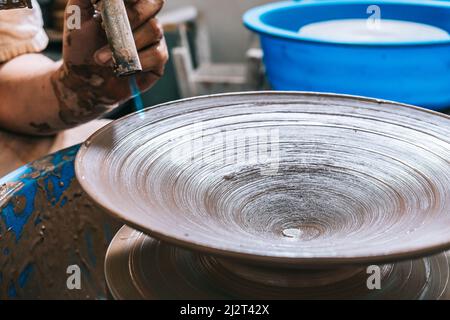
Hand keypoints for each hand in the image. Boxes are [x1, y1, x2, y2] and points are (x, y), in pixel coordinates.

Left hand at [52, 0, 167, 124]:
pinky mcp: (158, 60)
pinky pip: (157, 54)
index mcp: (127, 5)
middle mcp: (144, 19)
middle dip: (131, 17)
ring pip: (154, 29)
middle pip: (154, 3)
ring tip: (102, 58)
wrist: (84, 80)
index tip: (112, 7)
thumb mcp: (76, 15)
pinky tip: (121, 68)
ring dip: (127, 45)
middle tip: (106, 30)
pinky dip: (138, 60)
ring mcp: (154, 38)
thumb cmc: (81, 48)